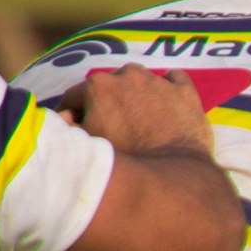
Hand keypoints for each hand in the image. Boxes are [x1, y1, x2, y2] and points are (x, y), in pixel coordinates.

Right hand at [59, 66, 214, 156]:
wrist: (174, 174)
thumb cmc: (127, 160)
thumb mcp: (89, 143)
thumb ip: (70, 126)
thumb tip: (64, 118)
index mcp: (97, 86)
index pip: (75, 96)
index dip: (74, 112)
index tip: (78, 124)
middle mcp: (127, 76)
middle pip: (109, 86)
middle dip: (107, 102)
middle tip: (112, 124)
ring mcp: (158, 82)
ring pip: (140, 79)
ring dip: (136, 93)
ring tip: (139, 115)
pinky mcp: (185, 92)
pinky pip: (176, 79)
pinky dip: (170, 87)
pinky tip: (168, 99)